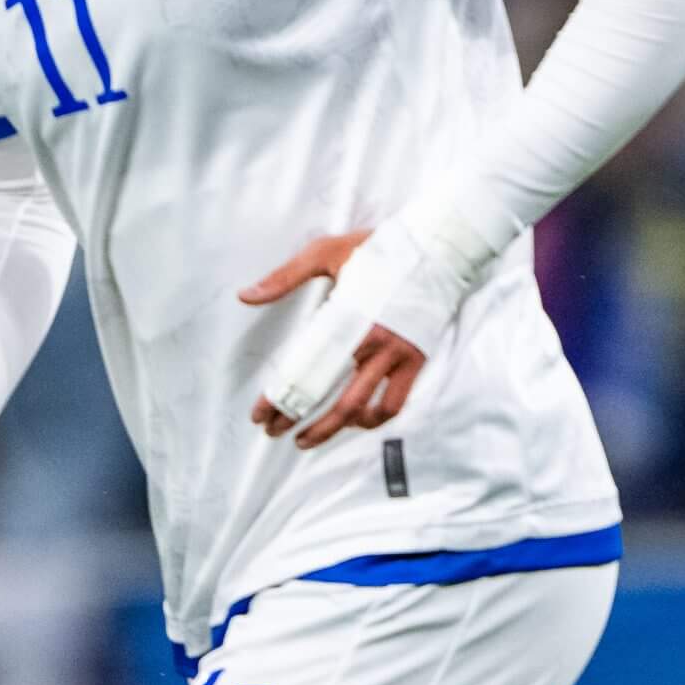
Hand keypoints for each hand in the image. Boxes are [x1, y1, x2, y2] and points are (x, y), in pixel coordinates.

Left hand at [242, 229, 428, 448]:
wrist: (438, 246)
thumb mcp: (327, 251)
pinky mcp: (416, 360)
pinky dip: (374, 419)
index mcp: (346, 317)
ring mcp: (397, 354)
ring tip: (309, 438)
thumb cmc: (380, 249)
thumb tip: (246, 296)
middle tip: (274, 432)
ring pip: (361, 408)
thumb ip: (285, 276)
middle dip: (298, 420)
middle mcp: (372, 342)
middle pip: (330, 398)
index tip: (258, 414)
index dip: (279, 398)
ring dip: (332, 430)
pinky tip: (357, 421)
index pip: (304, 369)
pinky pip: (394, 403)